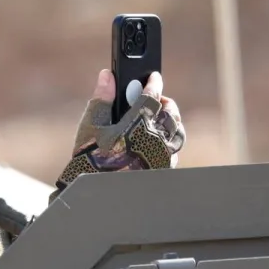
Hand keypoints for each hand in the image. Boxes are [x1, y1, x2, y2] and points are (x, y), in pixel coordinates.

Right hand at [56, 69, 186, 189]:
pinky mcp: (163, 170)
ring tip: (160, 118)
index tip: (153, 76)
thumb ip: (102, 98)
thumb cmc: (90, 159)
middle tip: (157, 98)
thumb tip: (107, 75)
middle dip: (165, 102)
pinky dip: (170, 142)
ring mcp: (162, 157)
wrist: (95, 192)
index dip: (153, 82)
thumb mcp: (91, 126)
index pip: (152, 96)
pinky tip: (159, 142)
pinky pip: (174, 152)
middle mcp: (155, 140)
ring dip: (171, 122)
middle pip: (171, 113)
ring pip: (177, 132)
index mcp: (138, 125)